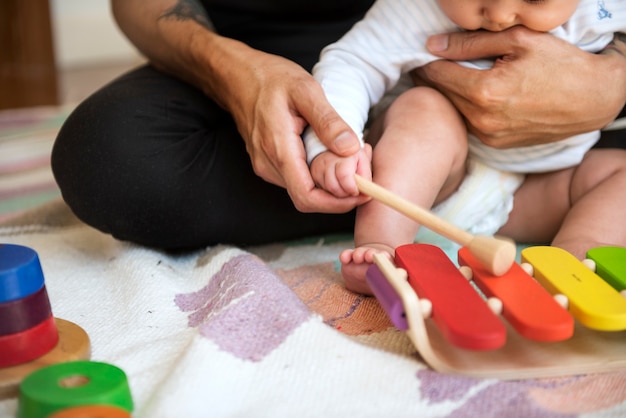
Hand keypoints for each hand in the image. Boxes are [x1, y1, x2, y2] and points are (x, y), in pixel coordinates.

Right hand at [217, 45, 368, 212]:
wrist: (237, 76)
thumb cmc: (270, 78)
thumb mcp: (305, 89)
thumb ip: (328, 121)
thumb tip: (351, 149)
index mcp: (278, 149)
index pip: (307, 197)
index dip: (337, 203)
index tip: (361, 191)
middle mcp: (268, 165)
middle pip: (308, 198)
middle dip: (339, 193)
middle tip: (363, 171)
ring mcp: (266, 166)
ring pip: (303, 190)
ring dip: (330, 184)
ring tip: (351, 159)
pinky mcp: (268, 163)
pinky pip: (296, 179)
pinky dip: (317, 175)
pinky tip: (331, 155)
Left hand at [414, 27, 625, 147]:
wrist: (593, 99)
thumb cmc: (560, 64)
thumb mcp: (518, 41)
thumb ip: (471, 44)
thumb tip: (433, 46)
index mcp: (485, 92)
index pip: (437, 75)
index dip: (425, 63)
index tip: (420, 55)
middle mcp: (483, 119)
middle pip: (442, 95)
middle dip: (433, 78)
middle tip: (429, 64)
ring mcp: (489, 135)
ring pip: (454, 111)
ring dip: (448, 95)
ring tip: (449, 77)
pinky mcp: (496, 144)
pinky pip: (469, 123)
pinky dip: (465, 109)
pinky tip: (471, 95)